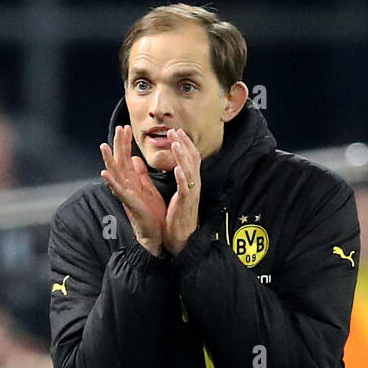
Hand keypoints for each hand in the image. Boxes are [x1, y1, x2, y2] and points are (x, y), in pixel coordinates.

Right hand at [100, 125, 166, 255]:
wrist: (155, 234)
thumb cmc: (151, 213)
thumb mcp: (147, 188)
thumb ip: (140, 173)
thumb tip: (134, 158)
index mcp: (132, 181)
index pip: (126, 157)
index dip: (125, 142)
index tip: (126, 127)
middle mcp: (127, 186)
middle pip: (120, 161)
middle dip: (119, 144)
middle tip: (119, 127)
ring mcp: (126, 195)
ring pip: (115, 174)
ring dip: (108, 160)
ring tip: (103, 146)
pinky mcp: (130, 204)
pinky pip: (119, 192)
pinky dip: (111, 182)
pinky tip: (104, 174)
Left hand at [162, 128, 201, 255]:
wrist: (182, 237)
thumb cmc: (179, 215)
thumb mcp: (180, 192)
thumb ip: (179, 178)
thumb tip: (177, 165)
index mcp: (191, 182)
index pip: (191, 158)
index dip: (185, 143)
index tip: (176, 131)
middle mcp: (194, 185)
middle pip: (192, 160)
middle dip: (183, 144)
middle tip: (174, 130)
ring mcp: (191, 194)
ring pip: (189, 171)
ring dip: (182, 156)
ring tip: (175, 143)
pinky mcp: (185, 204)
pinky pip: (185, 189)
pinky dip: (182, 178)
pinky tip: (177, 169)